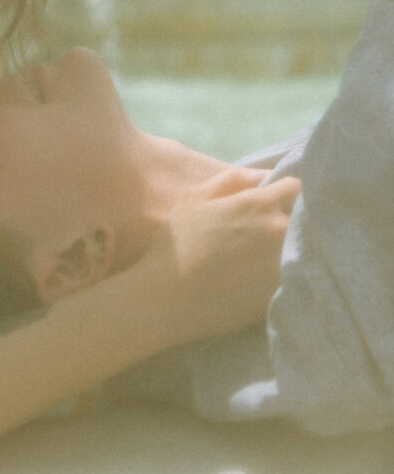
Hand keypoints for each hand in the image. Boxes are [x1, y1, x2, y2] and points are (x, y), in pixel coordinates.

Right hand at [141, 168, 299, 343]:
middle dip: (294, 215)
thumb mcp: (195, 198)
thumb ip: (232, 180)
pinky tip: (265, 275)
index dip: (288, 189)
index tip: (279, 196)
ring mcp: (284, 263)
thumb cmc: (178, 243)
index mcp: (259, 203)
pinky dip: (288, 270)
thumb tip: (263, 175)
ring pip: (302, 246)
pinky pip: (294, 273)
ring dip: (293, 244)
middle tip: (274, 225)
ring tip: (268, 251)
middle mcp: (279, 230)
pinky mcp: (282, 292)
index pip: (296, 186)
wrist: (169, 299)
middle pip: (303, 216)